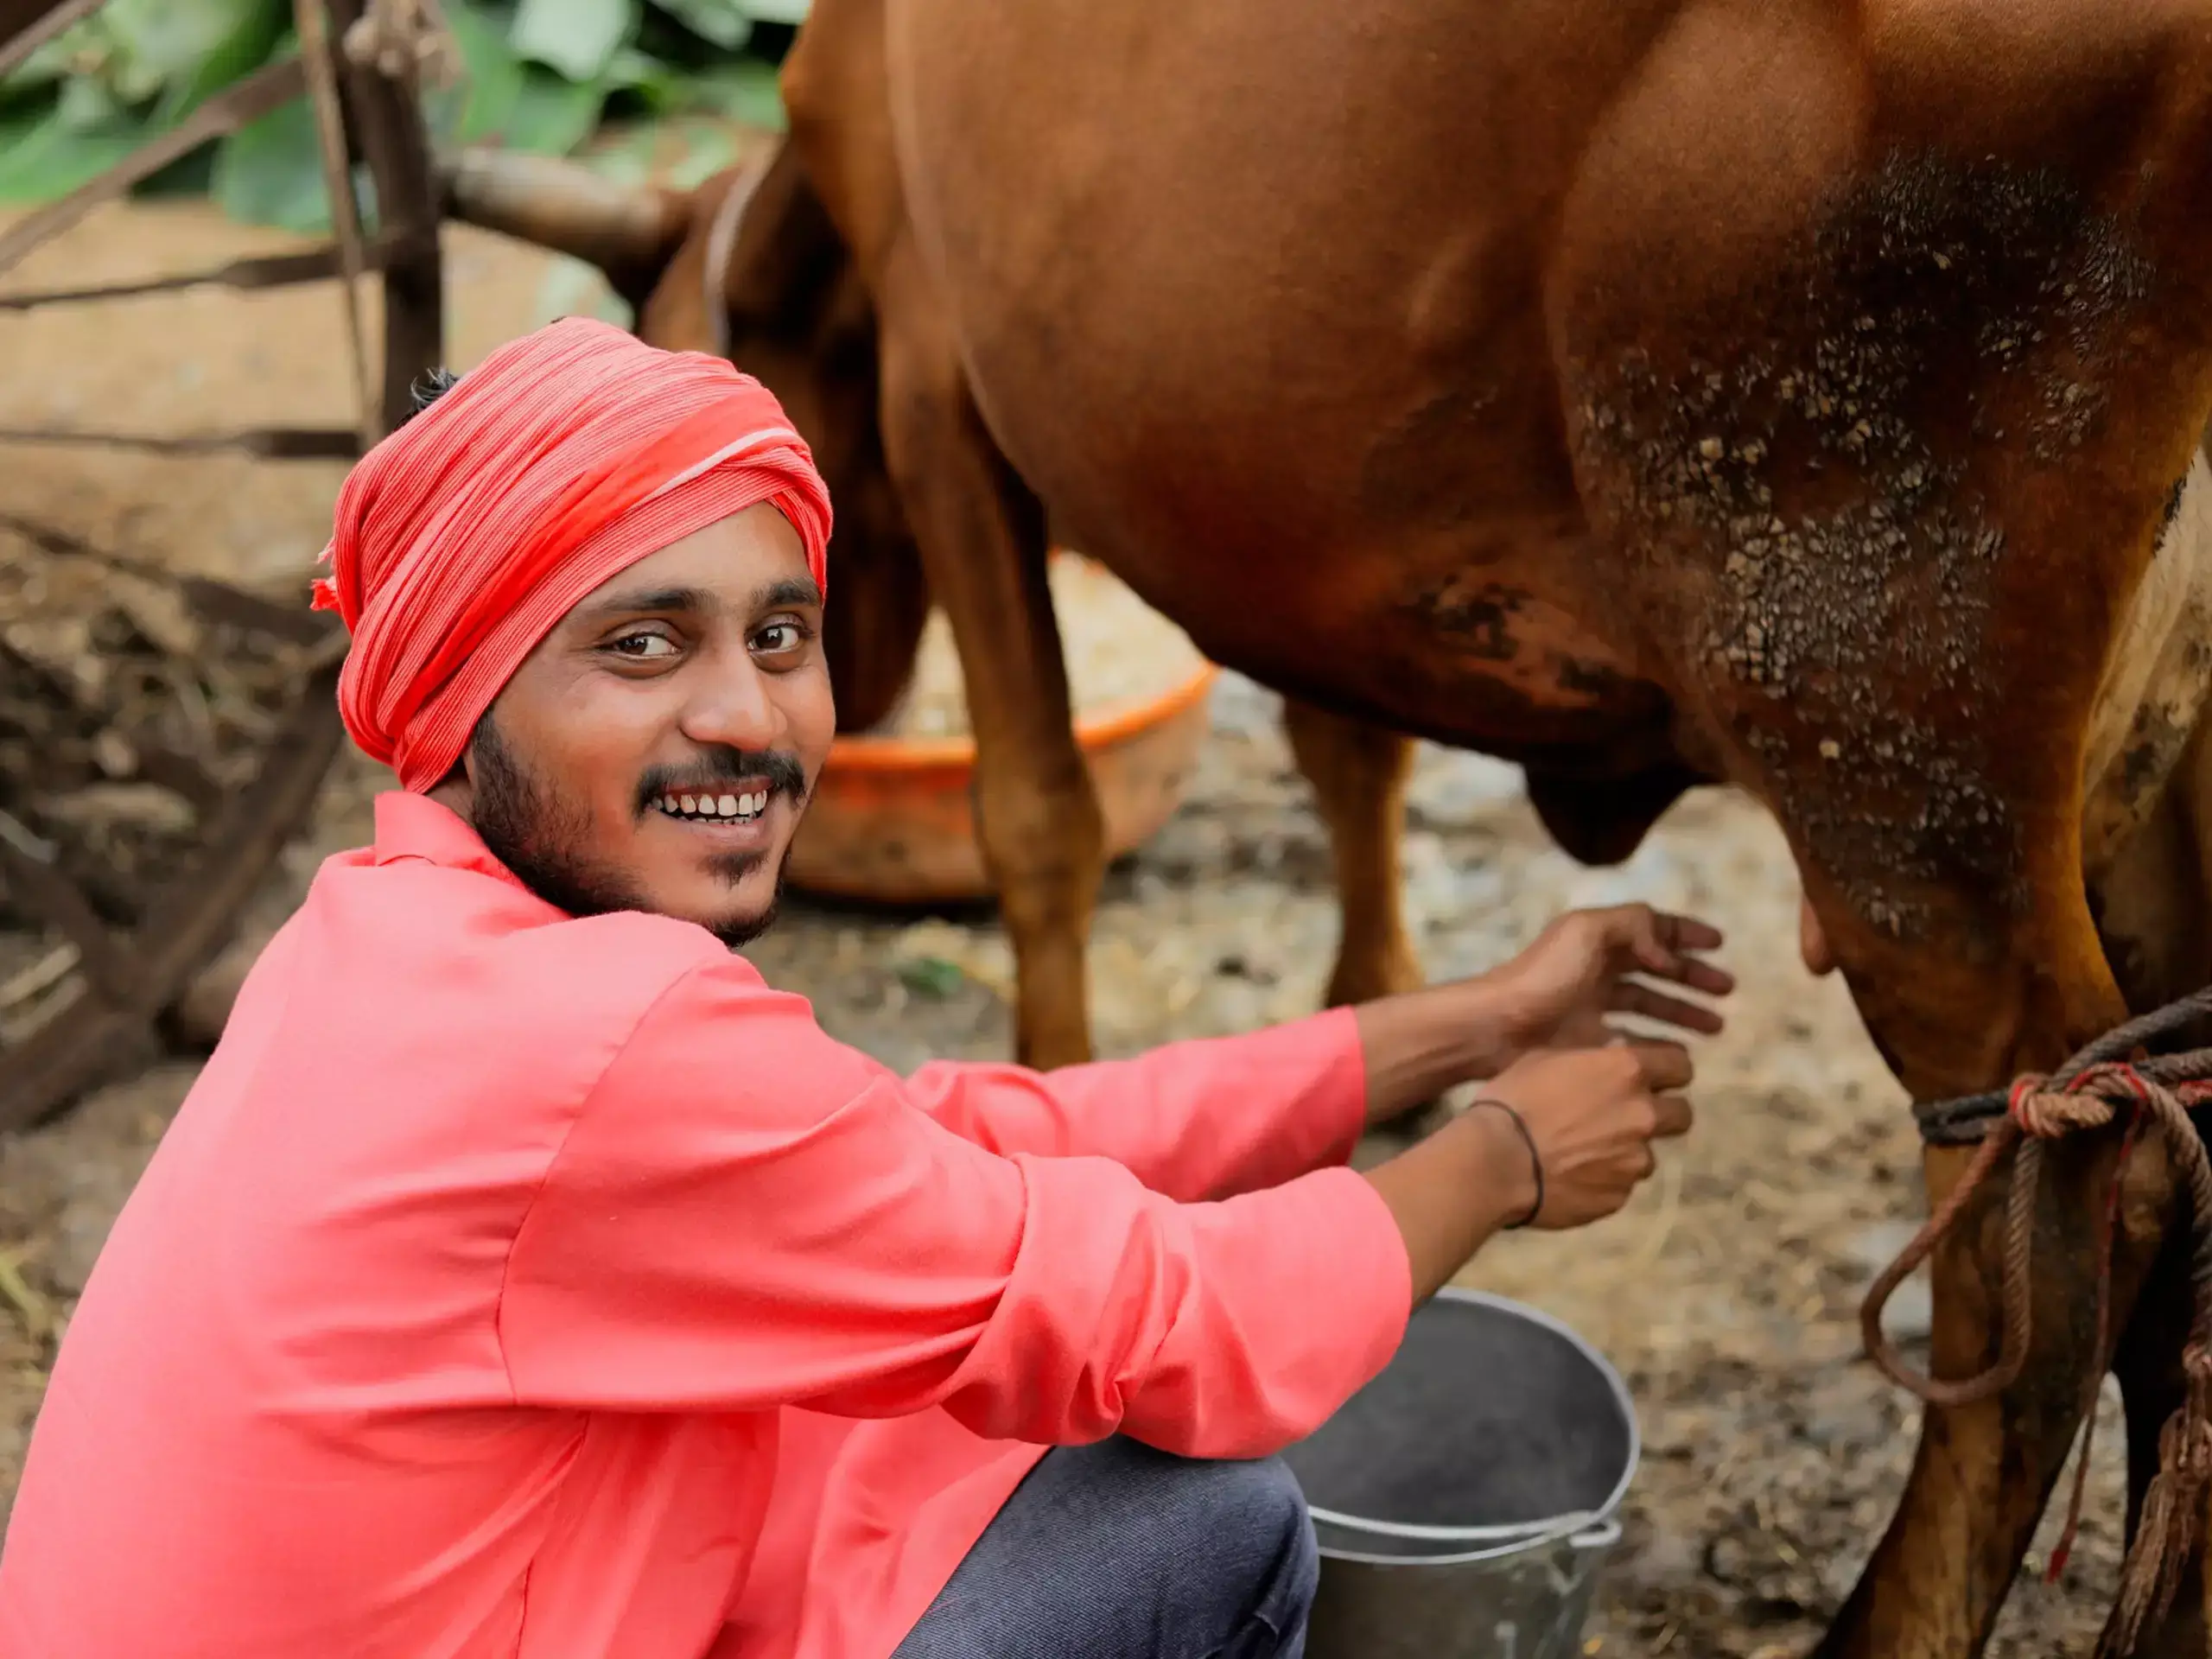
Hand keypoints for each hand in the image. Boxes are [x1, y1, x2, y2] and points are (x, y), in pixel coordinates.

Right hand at [1362, 1037, 1697, 1297]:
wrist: (1494, 1162)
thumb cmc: (1513, 1099)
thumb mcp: (1546, 1057)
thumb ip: (1591, 1058)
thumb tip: (1613, 1053)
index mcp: (1627, 1071)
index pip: (1681, 1065)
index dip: (1669, 1070)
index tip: (1656, 1076)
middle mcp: (1642, 1114)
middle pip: (1681, 1113)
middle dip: (1662, 1113)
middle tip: (1627, 1116)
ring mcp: (1634, 1160)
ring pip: (1647, 1153)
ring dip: (1627, 1151)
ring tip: (1586, 1152)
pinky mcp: (1619, 1197)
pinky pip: (1621, 1185)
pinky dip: (1604, 1180)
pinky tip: (1572, 1175)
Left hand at [1487, 904, 1732, 1055]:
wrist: (1497, 1027)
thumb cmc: (1542, 976)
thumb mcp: (1588, 932)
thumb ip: (1633, 926)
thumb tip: (1666, 952)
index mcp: (1599, 938)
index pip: (1652, 928)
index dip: (1686, 933)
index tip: (1719, 944)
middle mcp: (1598, 968)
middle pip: (1656, 967)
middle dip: (1693, 976)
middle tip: (1727, 991)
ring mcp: (1593, 1005)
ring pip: (1650, 1003)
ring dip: (1684, 1011)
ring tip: (1716, 1026)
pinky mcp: (1588, 1040)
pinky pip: (1633, 1038)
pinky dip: (1659, 1042)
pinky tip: (1681, 1051)